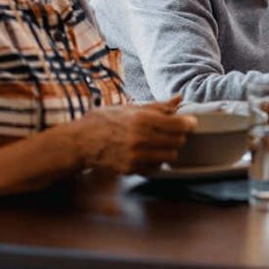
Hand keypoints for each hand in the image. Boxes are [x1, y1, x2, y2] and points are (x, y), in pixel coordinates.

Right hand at [71, 96, 196, 173]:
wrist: (79, 143)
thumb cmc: (104, 121)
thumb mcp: (130, 108)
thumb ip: (158, 106)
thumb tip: (179, 98)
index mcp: (141, 120)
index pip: (180, 125)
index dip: (188, 123)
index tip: (189, 122)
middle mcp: (140, 139)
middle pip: (178, 141)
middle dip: (178, 135)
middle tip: (172, 131)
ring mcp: (135, 156)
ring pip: (170, 155)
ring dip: (169, 148)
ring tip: (158, 141)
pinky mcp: (131, 170)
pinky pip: (157, 167)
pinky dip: (157, 160)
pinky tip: (148, 152)